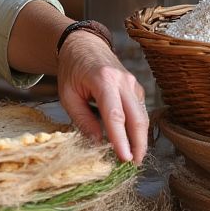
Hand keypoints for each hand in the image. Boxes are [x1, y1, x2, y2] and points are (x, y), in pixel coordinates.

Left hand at [56, 32, 148, 164]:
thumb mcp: (67, 95)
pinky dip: (137, 128)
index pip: (115, 115)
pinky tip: (130, 142)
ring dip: (140, 139)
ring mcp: (133, 84)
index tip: (124, 159)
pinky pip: (140, 111)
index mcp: (103, 80)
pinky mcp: (136, 89)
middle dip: (138, 145)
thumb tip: (97, 143)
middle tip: (132, 165)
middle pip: (137, 118)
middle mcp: (123, 81)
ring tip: (132, 159)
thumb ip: (82, 119)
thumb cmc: (72, 70)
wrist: (83, 45)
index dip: (121, 139)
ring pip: (142, 117)